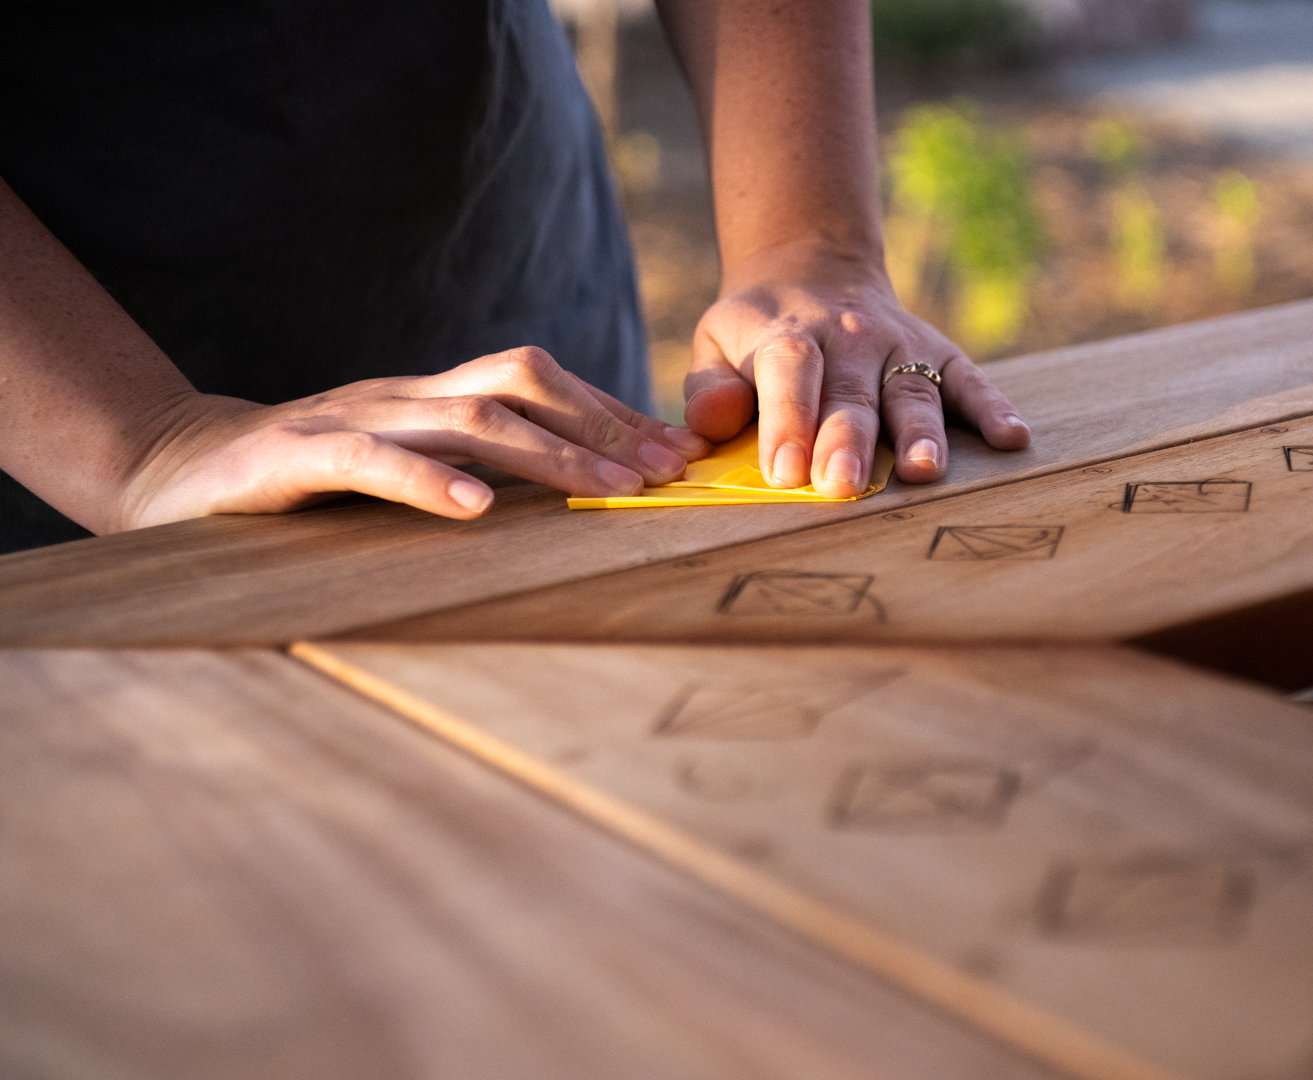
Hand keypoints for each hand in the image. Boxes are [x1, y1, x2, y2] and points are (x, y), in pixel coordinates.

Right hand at [116, 347, 709, 529]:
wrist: (178, 468)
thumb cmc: (308, 479)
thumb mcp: (403, 464)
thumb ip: (472, 466)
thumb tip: (572, 491)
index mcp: (432, 398)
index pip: (540, 385)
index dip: (612, 413)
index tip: (678, 451)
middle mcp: (405, 397)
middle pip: (521, 383)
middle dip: (602, 424)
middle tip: (665, 471)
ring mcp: (352, 419)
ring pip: (464, 418)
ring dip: (547, 455)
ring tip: (607, 492)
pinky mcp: (296, 455)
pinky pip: (370, 461)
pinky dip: (426, 481)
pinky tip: (475, 509)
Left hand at [681, 242, 1030, 497]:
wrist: (814, 269)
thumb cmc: (759, 331)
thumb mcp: (717, 342)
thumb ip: (712, 387)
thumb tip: (711, 426)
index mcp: (789, 334)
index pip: (789, 373)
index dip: (788, 421)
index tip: (785, 473)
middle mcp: (850, 336)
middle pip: (851, 392)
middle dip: (847, 441)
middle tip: (842, 486)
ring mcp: (900, 345)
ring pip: (912, 391)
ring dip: (920, 432)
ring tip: (923, 470)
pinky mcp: (940, 354)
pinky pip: (969, 381)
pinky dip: (993, 408)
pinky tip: (1012, 437)